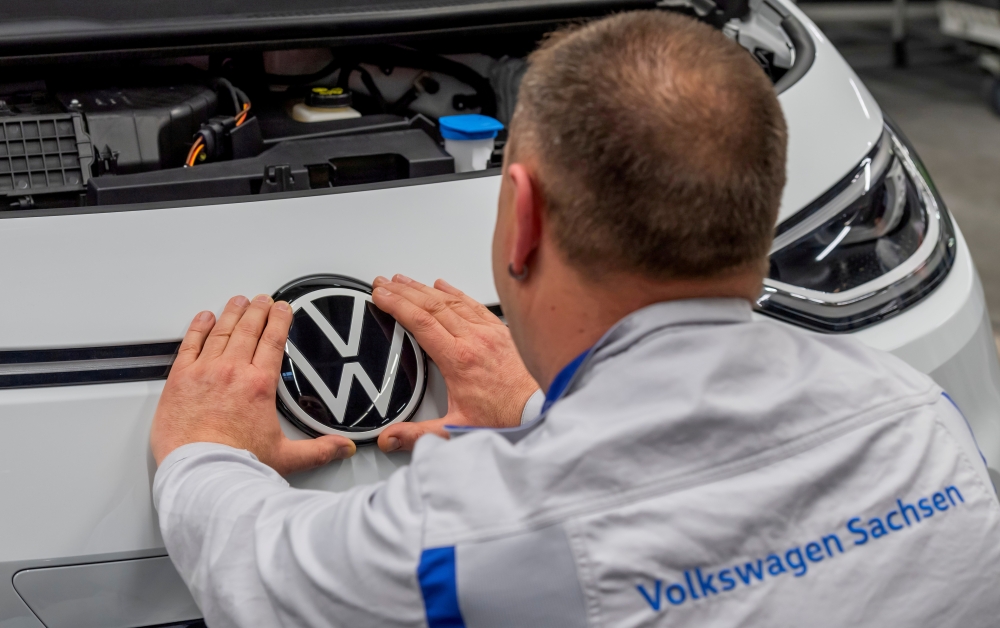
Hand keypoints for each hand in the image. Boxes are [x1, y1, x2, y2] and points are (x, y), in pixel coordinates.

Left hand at [150, 294, 355, 474]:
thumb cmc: (236, 465)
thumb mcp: (285, 457)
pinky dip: (197, 328)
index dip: (279, 320)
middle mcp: (232, 372)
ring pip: (220, 331)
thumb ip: (318, 450)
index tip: (282, 308)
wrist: (201, 473)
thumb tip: (342, 448)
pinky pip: (189, 344)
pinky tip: (203, 319)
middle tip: (262, 299)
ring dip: (231, 313)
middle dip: (258, 310)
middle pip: (248, 329)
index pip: (272, 341)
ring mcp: (204, 372)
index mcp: (259, 385)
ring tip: (238, 301)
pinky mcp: (179, 380)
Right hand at [371, 275, 538, 452]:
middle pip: (431, 305)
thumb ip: (418, 434)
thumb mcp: (456, 429)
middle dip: (404, 291)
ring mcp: (488, 332)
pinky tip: (443, 285)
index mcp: (458, 360)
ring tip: (404, 280)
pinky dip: (455, 292)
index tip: (381, 295)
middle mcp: (474, 339)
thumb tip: (389, 439)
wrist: (540, 409)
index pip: (420, 322)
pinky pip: (473, 304)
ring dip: (424, 288)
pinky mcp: (501, 331)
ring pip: (451, 301)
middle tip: (384, 282)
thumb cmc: (505, 416)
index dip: (397, 305)